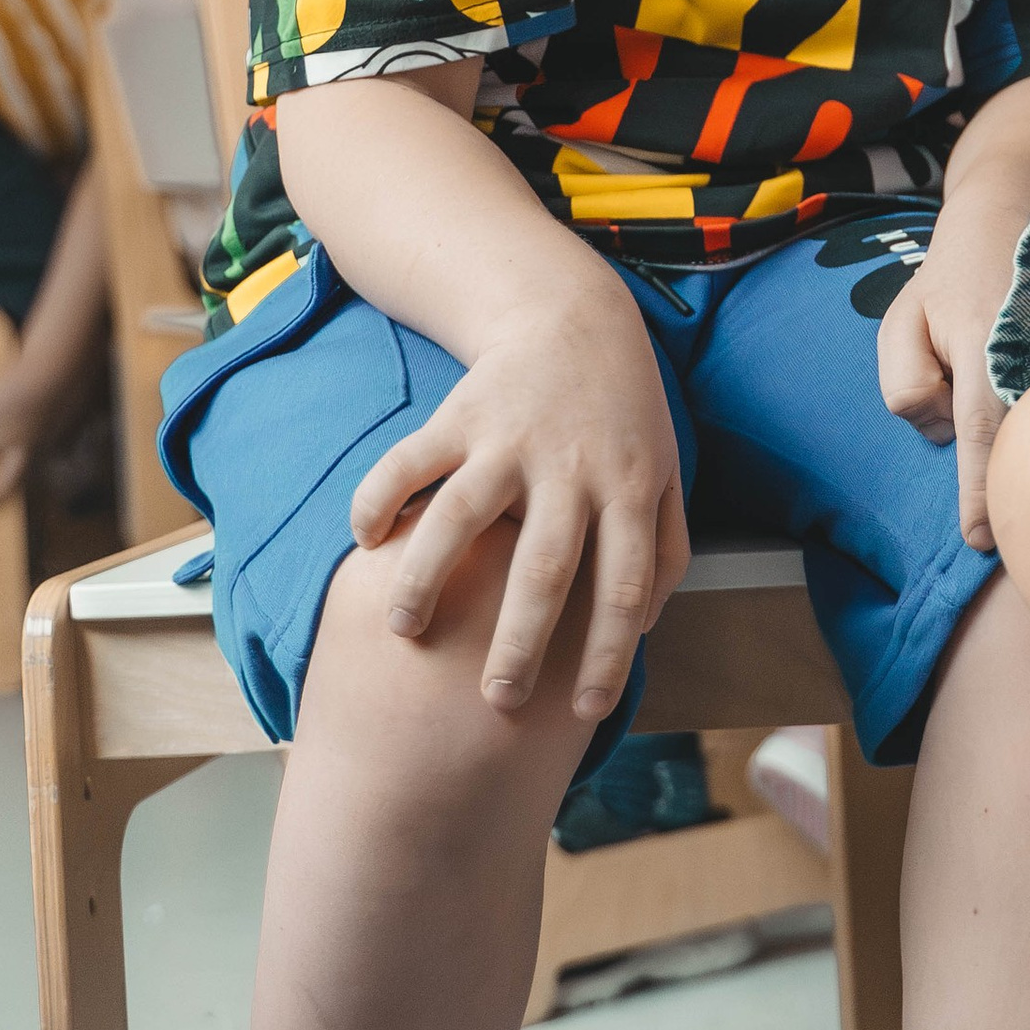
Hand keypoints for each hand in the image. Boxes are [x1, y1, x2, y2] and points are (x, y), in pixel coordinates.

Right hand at [346, 275, 688, 720]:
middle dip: (521, 642)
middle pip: (545, 567)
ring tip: (406, 633)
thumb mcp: (666, 472)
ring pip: (463, 516)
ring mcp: (512, 438)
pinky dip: (379, 499)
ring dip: (430, 578)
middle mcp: (571, 467)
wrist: (574, 316)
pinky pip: (410, 461)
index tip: (588, 712)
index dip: (611, 651)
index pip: (626, 584)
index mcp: (629, 488)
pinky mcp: (460, 413)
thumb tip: (644, 627)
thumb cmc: (623, 415)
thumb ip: (666, 548)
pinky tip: (364, 542)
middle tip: (497, 703)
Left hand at [879, 188, 1023, 550]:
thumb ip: (907, 383)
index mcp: (981, 339)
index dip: (979, 490)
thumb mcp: (901, 320)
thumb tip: (945, 429)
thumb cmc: (952, 271)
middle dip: (1006, 477)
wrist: (1017, 202)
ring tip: (1028, 449)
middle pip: (1020, 435)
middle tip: (996, 521)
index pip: (980, 432)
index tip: (979, 540)